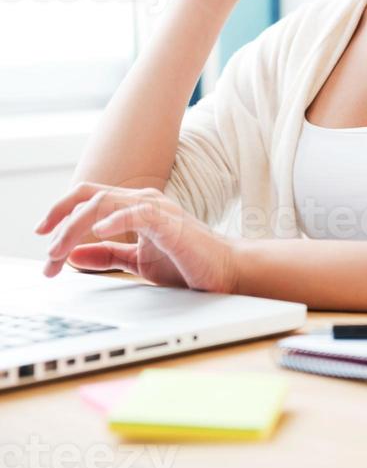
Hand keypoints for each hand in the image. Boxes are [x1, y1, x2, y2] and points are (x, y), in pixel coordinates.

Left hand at [34, 182, 238, 292]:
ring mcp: (156, 207)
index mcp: (134, 206)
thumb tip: (76, 256)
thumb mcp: (138, 260)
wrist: (224, 271)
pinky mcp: (169, 222)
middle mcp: (142, 200)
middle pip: (88, 195)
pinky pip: (136, 213)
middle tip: (46, 255)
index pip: (88, 196)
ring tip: (59, 253)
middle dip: (59, 221)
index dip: (60, 211)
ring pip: (103, 203)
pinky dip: (113, 220)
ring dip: (74, 228)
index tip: (42, 235)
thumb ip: (109, 255)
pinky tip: (97, 233)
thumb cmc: (187, 262)